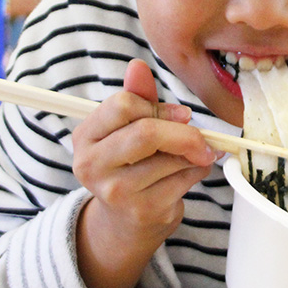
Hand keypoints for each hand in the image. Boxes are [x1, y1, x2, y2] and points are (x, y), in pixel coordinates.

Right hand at [72, 59, 218, 287]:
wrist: (125, 221)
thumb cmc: (131, 163)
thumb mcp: (128, 128)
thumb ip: (137, 97)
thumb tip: (137, 66)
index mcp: (86, 136)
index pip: (123, 104)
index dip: (158, 106)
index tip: (180, 115)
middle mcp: (92, 165)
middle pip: (147, 133)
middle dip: (184, 132)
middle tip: (202, 137)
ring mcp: (116, 192)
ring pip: (171, 158)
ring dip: (194, 154)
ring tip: (193, 156)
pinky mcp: (142, 211)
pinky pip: (184, 180)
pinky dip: (197, 171)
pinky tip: (189, 173)